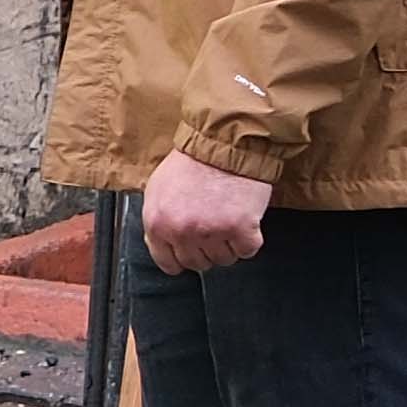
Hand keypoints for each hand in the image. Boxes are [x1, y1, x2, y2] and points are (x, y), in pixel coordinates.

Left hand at [140, 149, 272, 272]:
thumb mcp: (158, 189)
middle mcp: (182, 231)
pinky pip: (247, 251)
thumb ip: (158, 220)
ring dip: (229, 244)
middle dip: (206, 248)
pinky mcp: (241, 229)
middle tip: (214, 225)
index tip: (191, 249)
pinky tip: (245, 219)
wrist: (227, 142)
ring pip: (224, 260)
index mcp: (158, 223)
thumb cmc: (193, 162)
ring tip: (228, 216)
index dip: (181, 257)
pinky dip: (249, 239)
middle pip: (197, 264)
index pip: (168, 263)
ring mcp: (212, 232)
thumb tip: (160, 244)